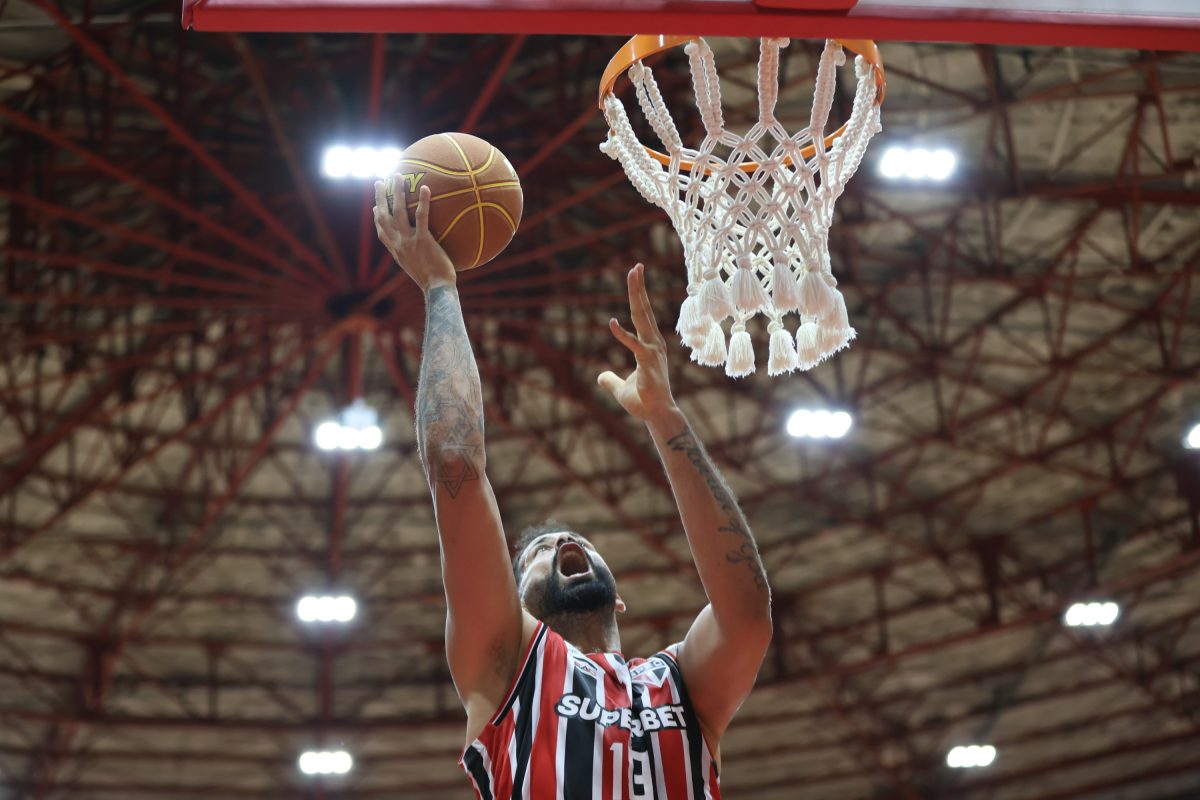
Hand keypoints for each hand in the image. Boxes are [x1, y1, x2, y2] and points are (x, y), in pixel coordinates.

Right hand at [373, 181, 456, 292]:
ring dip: (396, 192)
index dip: (377, 219)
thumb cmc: (434, 282)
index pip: (382, 233)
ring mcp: (408, 242)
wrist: (437, 289)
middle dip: (380, 198)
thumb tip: (423, 252)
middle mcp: (398, 245)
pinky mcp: (422, 240)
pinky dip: (423, 201)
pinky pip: (422, 217)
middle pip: (383, 217)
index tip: (375, 207)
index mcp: (396, 252)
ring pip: (398, 212)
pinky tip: (425, 188)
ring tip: (398, 177)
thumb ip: (416, 257)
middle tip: (380, 183)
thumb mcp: (418, 269)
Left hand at [598, 263, 676, 420]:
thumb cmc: (643, 402)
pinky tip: (610, 323)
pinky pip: (633, 345)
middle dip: (639, 288)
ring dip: (637, 296)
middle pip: (644, 310)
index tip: (636, 276)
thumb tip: (600, 377)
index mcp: (649, 346)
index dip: (638, 296)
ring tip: (634, 274)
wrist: (657, 416)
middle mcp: (654, 344)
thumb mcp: (620, 389)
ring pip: (643, 318)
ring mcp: (653, 351)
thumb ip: (610, 380)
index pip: (643, 316)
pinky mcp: (648, 362)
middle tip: (636, 266)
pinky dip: (621, 334)